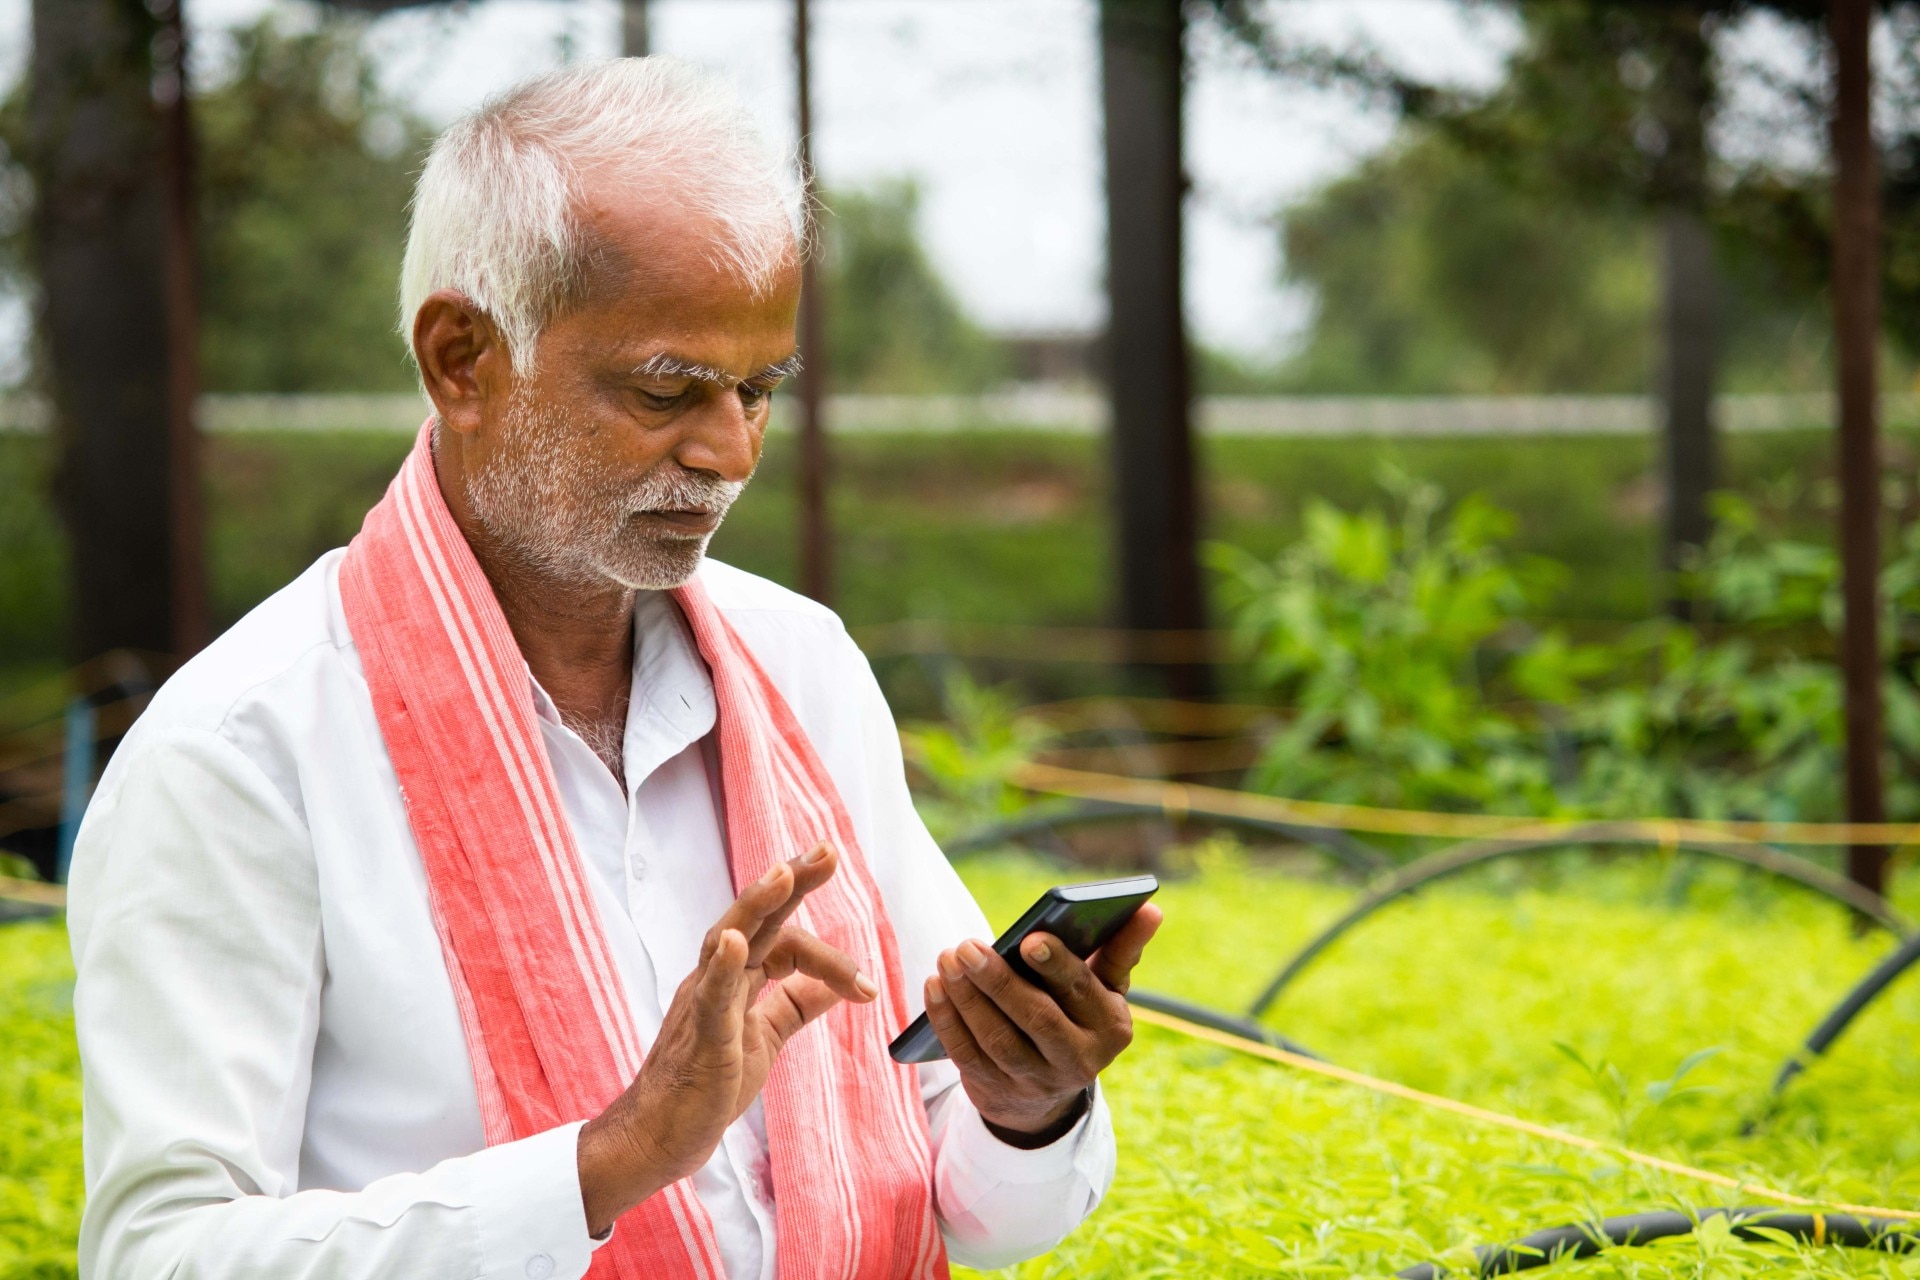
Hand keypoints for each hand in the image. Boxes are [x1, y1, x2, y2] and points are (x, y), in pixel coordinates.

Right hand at [576, 843, 874, 1235]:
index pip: (786, 942)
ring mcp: (701, 1003)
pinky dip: (724, 966)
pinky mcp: (699, 1038)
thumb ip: (796, 1005)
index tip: (868, 990)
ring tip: (784, 873)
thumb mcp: (764, 1037)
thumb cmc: (706, 1085)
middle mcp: (715, 978)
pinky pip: (709, 996)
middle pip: (756, 917)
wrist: (658, 1137)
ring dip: (757, 904)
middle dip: (792, 881)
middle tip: (829, 850)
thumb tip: (840, 985)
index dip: (830, 958)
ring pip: (728, 939)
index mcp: (736, 978)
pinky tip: (736, 942)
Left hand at [924, 902, 1161, 1144]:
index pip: (1081, 992)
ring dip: (967, 997)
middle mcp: (1078, 1061)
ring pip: (996, 1038)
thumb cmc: (1078, 1017)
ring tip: (948, 958)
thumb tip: (1151, 908)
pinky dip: (947, 1020)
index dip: (1056, 965)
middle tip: (967, 946)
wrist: (1048, 1094)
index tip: (1029, 938)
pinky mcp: (996, 1091)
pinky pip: (966, 1054)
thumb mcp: (1106, 990)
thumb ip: (1121, 949)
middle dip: (998, 981)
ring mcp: (1035, 1081)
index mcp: (1111, 1028)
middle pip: (1035, 1018)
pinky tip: (935, 986)